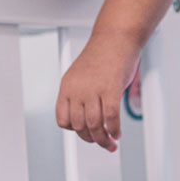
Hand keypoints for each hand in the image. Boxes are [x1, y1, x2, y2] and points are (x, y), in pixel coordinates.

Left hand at [55, 31, 139, 151]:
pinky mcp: (110, 89)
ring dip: (104, 140)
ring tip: (111, 142)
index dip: (73, 130)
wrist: (115, 38)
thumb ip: (80, 95)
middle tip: (102, 142)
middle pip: (79, 126)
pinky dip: (114, 129)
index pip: (62, 119)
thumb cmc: (101, 56)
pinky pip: (111, 117)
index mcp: (66, 86)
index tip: (84, 133)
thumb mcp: (81, 76)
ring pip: (95, 126)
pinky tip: (117, 132)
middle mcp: (76, 88)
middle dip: (91, 139)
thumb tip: (87, 118)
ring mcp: (92, 89)